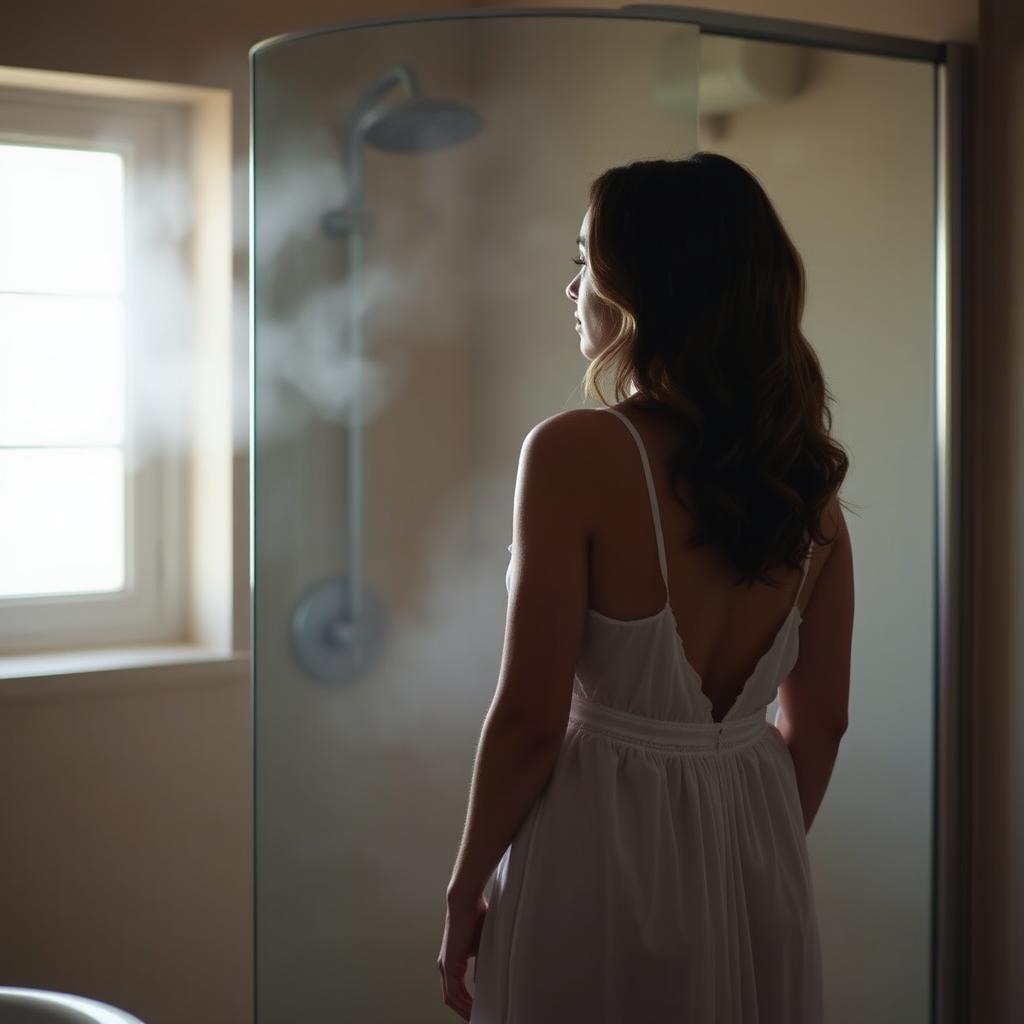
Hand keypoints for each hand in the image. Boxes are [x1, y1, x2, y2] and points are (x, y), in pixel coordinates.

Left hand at [437, 890, 487, 1019]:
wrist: (466, 901)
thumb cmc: (477, 916)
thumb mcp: (483, 945)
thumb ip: (483, 963)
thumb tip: (485, 980)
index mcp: (453, 960)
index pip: (457, 990)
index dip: (466, 1003)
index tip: (478, 1011)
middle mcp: (445, 965)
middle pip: (452, 998)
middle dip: (464, 1011)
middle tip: (477, 1019)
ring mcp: (445, 965)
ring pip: (452, 999)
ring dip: (464, 1010)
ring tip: (477, 1018)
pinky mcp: (448, 965)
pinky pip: (453, 993)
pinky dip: (464, 1004)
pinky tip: (474, 1010)